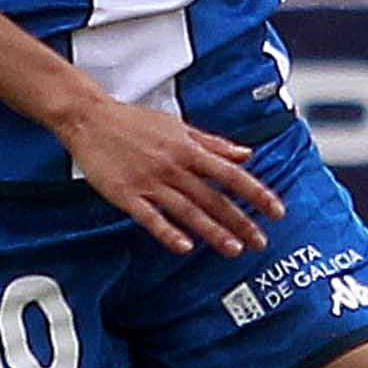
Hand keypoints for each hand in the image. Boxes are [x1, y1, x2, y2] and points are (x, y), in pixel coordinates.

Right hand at [60, 94, 286, 254]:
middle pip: (214, 198)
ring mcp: (150, 182)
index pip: (231, 174)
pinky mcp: (126, 195)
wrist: (90, 118)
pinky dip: (168, 232)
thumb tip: (246, 154)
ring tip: (234, 250)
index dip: (256, 193)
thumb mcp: (178, 126)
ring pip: (188, 210)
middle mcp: (174, 166)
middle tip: (261, 242)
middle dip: (240, 221)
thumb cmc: (134, 121)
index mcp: (188, 149)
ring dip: (212, 231)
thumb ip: (214, 143)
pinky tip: (184, 248)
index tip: (276, 210)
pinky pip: (150, 217)